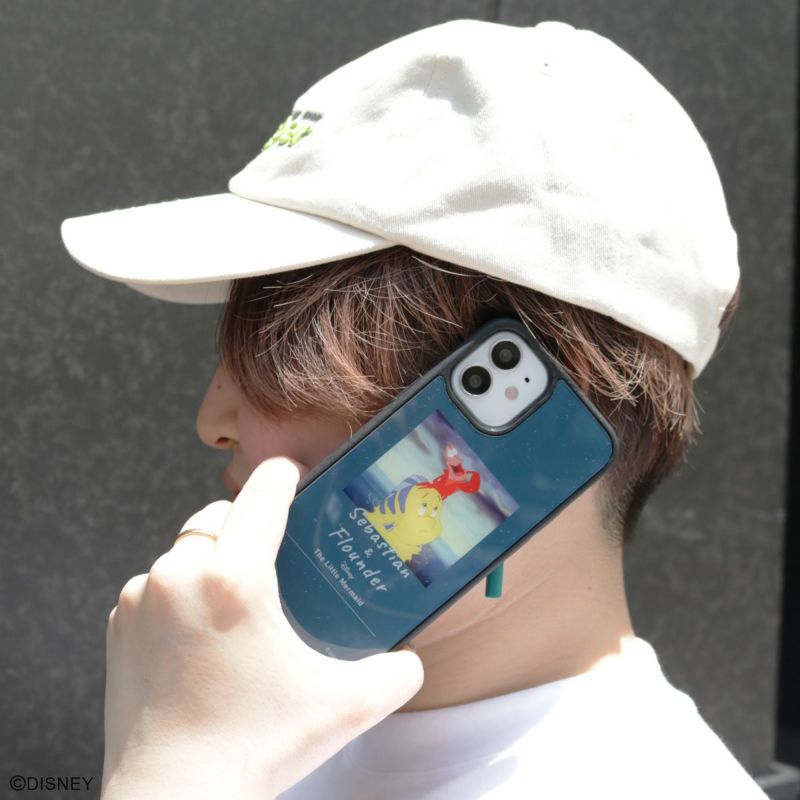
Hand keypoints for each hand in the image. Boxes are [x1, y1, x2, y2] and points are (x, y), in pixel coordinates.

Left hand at [101, 456, 423, 799]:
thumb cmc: (253, 749)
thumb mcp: (343, 707)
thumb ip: (394, 675)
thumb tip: (411, 662)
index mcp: (236, 579)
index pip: (264, 492)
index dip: (287, 474)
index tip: (298, 474)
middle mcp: (181, 575)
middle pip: (222, 515)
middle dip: (251, 525)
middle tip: (277, 558)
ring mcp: (143, 598)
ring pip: (188, 548)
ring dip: (215, 560)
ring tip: (240, 603)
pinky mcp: (119, 623)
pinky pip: (159, 582)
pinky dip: (183, 592)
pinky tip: (203, 632)